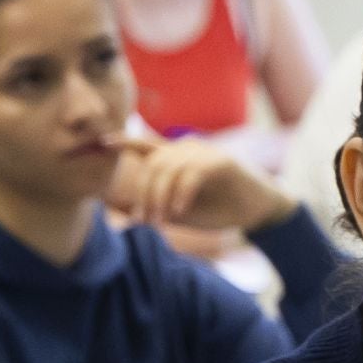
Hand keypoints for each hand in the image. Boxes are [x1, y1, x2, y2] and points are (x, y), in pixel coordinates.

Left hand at [106, 135, 295, 233]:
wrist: (260, 211)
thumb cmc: (221, 210)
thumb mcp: (182, 210)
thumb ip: (157, 205)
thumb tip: (120, 208)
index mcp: (178, 157)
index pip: (145, 145)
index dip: (123, 141)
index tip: (102, 142)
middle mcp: (188, 149)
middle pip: (152, 164)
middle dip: (143, 194)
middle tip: (143, 221)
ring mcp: (205, 152)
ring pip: (168, 169)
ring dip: (160, 198)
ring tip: (161, 221)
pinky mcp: (221, 161)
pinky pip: (191, 175)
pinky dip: (181, 194)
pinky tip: (179, 211)